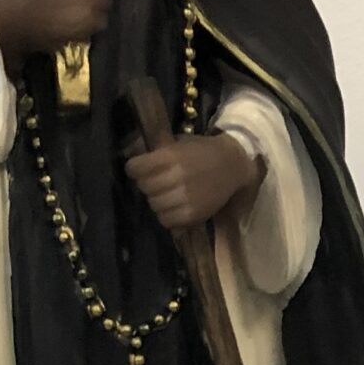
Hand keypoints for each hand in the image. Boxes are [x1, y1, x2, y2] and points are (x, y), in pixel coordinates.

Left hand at [125, 131, 262, 229]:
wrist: (233, 165)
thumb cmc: (202, 151)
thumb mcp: (178, 143)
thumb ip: (156, 151)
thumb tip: (130, 155)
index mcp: (169, 157)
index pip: (134, 168)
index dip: (135, 168)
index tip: (140, 168)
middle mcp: (175, 178)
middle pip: (144, 188)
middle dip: (147, 184)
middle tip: (157, 181)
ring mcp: (184, 199)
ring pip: (153, 205)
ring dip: (157, 200)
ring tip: (167, 194)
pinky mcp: (192, 215)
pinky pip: (166, 221)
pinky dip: (168, 215)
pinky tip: (175, 207)